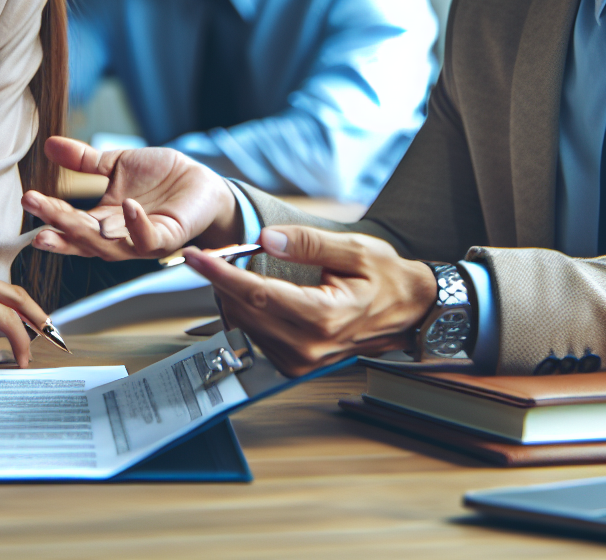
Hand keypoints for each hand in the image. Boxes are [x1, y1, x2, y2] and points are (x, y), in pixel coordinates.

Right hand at [21, 136, 240, 259]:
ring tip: (62, 215)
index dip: (50, 213)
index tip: (28, 199)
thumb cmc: (161, 177)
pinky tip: (126, 206)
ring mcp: (142, 240)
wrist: (201, 181)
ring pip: (109, 245)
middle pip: (83, 237)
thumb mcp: (118, 165)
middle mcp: (119, 236)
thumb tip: (49, 145)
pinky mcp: (168, 237)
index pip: (71, 222)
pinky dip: (136, 224)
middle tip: (34, 208)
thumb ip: (85, 161)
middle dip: (57, 225)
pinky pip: (148, 237)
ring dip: (84, 233)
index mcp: (104, 220)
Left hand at [183, 226, 437, 376]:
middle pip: (244, 312)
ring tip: (237, 270)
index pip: (257, 295)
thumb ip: (309, 243)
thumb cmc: (388, 279)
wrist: (411, 313)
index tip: (195, 257)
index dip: (220, 274)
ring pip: (245, 327)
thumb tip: (266, 241)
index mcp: (323, 317)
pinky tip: (251, 293)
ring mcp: (301, 362)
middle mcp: (308, 347)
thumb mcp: (356, 250)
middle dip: (222, 281)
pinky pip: (256, 338)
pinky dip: (246, 313)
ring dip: (232, 297)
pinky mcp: (296, 366)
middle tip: (216, 254)